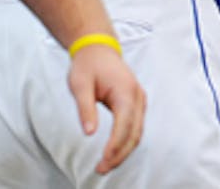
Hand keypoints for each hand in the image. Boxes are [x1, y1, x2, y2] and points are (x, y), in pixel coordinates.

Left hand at [67, 43, 145, 173]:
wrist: (98, 48)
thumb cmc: (87, 65)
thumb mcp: (79, 85)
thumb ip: (85, 109)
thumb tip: (90, 133)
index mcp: (125, 91)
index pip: (124, 125)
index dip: (115, 146)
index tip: (102, 161)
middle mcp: (137, 96)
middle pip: (134, 133)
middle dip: (119, 154)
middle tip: (101, 169)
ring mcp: (139, 99)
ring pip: (137, 132)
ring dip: (124, 151)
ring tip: (106, 165)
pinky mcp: (136, 103)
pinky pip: (136, 127)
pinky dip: (127, 141)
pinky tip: (114, 152)